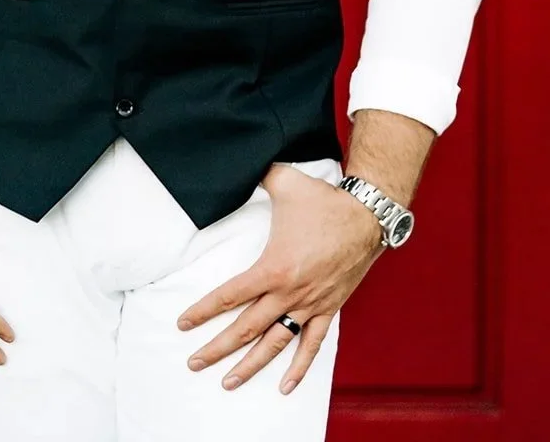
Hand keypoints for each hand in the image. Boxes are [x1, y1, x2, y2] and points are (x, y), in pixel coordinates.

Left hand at [177, 163, 383, 393]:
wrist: (366, 217)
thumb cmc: (323, 200)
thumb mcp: (283, 181)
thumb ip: (255, 175)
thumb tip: (234, 163)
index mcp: (274, 267)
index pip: (230, 295)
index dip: (204, 310)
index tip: (183, 323)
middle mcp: (289, 293)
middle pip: (246, 328)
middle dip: (217, 348)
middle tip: (194, 363)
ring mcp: (309, 305)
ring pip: (275, 344)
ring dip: (251, 366)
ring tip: (228, 383)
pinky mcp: (327, 309)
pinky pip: (311, 345)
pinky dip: (299, 368)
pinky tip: (284, 387)